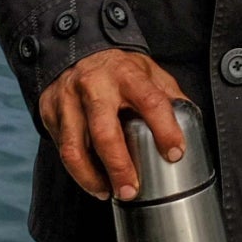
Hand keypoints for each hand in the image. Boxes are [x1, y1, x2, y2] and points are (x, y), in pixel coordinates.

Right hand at [36, 50, 188, 201]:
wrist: (74, 49)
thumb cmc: (117, 67)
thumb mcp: (147, 71)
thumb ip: (168, 95)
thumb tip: (192, 122)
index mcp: (126, 74)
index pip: (150, 101)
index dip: (165, 129)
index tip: (174, 153)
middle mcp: (94, 85)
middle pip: (104, 133)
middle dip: (119, 167)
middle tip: (131, 190)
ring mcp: (67, 99)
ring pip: (73, 147)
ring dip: (91, 177)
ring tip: (108, 192)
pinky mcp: (49, 111)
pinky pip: (61, 147)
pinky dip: (77, 169)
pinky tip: (91, 178)